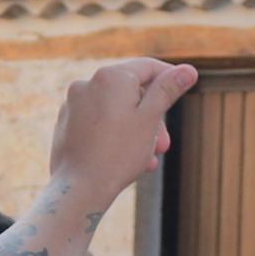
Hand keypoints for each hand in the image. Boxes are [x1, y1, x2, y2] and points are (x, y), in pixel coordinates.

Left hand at [48, 59, 198, 207]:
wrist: (78, 188)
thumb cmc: (119, 154)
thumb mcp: (150, 119)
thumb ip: (168, 90)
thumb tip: (189, 69)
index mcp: (110, 76)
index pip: (148, 67)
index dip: (169, 77)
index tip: (183, 88)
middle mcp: (87, 83)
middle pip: (130, 92)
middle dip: (152, 117)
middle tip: (164, 145)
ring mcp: (73, 104)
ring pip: (115, 110)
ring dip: (136, 131)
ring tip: (147, 159)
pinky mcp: (65, 124)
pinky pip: (97, 123)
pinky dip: (114, 135)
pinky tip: (125, 159)